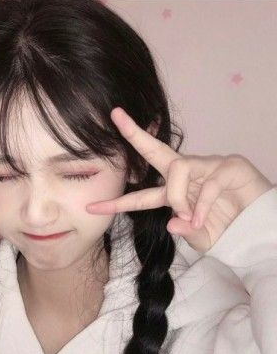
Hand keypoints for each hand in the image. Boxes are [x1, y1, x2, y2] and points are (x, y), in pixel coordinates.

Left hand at [86, 107, 272, 253]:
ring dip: (177, 196)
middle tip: (115, 115)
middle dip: (134, 133)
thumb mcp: (199, 238)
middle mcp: (187, 175)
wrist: (260, 232)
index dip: (118, 202)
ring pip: (177, 169)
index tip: (92, 206)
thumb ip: (184, 231)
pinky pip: (207, 181)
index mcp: (175, 193)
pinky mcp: (229, 166)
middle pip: (155, 151)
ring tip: (189, 216)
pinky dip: (201, 203)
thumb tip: (171, 223)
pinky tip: (202, 218)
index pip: (141, 196)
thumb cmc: (228, 231)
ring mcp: (207, 167)